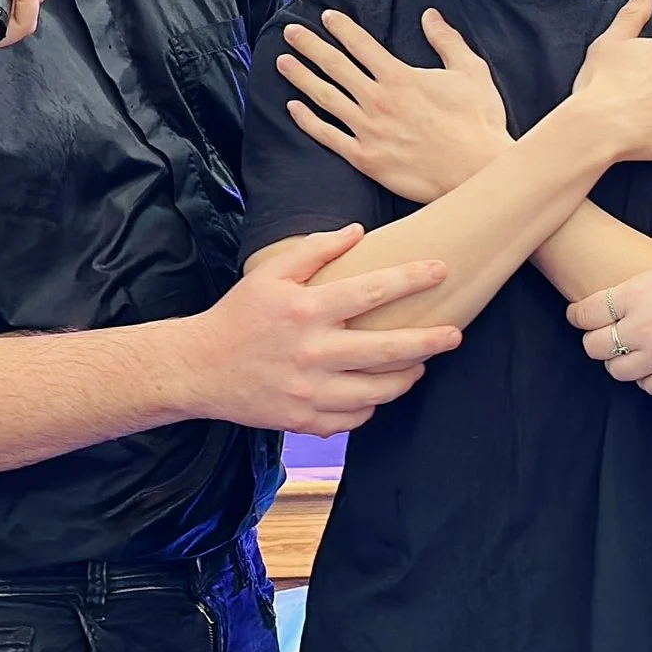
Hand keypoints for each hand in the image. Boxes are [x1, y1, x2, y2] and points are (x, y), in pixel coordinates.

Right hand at [188, 227, 461, 435]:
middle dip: (430, 342)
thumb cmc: (238, 316)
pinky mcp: (305, 420)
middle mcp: (313, 353)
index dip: (412, 279)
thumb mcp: (269, 273)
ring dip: (408, 376)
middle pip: (389, 350)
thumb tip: (357, 231)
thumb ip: (315, 250)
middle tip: (454, 335)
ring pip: (380, 390)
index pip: (373, 291)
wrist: (198, 369)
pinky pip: (356, 416)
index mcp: (307, 311)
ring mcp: (311, 391)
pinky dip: (373, 403)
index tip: (441, 270)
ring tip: (421, 364)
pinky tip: (378, 389)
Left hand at [278, 8, 513, 203]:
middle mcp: (377, 99)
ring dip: (301, 77)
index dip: (341, 28)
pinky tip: (293, 107)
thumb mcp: (471, 71)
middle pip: (334, 65)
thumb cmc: (478, 122)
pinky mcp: (365, 158)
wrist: (476, 172)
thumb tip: (430, 15)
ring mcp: (368, 129)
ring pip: (325, 97)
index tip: (326, 16)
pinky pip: (328, 136)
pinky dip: (307, 121)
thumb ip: (447, 41)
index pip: (361, 45)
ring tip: (282, 62)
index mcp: (400, 76)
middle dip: (310, 45)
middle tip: (291, 31)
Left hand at [569, 227, 651, 394]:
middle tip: (607, 336)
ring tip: (631, 355)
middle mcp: (642, 327)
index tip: (581, 316)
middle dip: (596, 341)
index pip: (584, 313)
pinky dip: (647, 379)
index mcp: (637, 292)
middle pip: (592, 347)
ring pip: (616, 372)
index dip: (578, 315)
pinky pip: (648, 387)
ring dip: (620, 363)